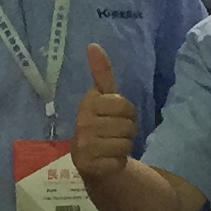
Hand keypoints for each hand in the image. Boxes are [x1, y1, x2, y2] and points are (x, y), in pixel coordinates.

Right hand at [74, 41, 138, 179]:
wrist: (91, 160)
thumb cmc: (101, 123)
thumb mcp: (104, 98)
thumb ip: (101, 73)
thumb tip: (93, 45)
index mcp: (87, 103)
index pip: (124, 105)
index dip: (128, 112)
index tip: (117, 115)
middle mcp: (82, 123)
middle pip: (127, 124)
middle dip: (128, 130)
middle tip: (115, 133)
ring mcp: (84, 145)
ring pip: (125, 142)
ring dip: (124, 146)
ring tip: (112, 145)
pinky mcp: (90, 165)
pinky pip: (120, 159)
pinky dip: (119, 161)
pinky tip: (108, 159)